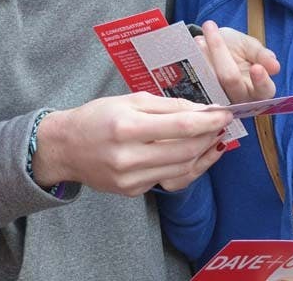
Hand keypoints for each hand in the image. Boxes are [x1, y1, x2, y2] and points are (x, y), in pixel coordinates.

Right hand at [32, 92, 231, 195]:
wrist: (66, 148)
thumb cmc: (98, 116)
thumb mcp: (131, 100)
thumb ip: (168, 106)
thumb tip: (202, 109)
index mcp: (127, 127)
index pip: (181, 126)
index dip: (209, 120)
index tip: (226, 113)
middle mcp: (129, 158)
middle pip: (185, 151)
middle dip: (209, 136)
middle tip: (222, 124)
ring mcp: (130, 179)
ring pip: (182, 170)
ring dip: (203, 153)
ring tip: (213, 137)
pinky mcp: (132, 191)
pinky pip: (169, 180)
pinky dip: (187, 166)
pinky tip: (196, 153)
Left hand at [198, 20, 279, 102]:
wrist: (211, 46)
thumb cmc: (236, 47)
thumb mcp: (250, 45)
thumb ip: (261, 55)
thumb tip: (275, 66)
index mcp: (259, 89)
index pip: (264, 90)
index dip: (261, 81)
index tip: (257, 67)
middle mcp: (240, 99)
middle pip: (231, 80)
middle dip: (220, 52)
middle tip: (210, 27)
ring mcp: (219, 98)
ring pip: (210, 78)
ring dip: (203, 53)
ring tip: (200, 34)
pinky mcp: (201, 96)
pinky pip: (196, 80)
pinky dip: (195, 59)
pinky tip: (195, 43)